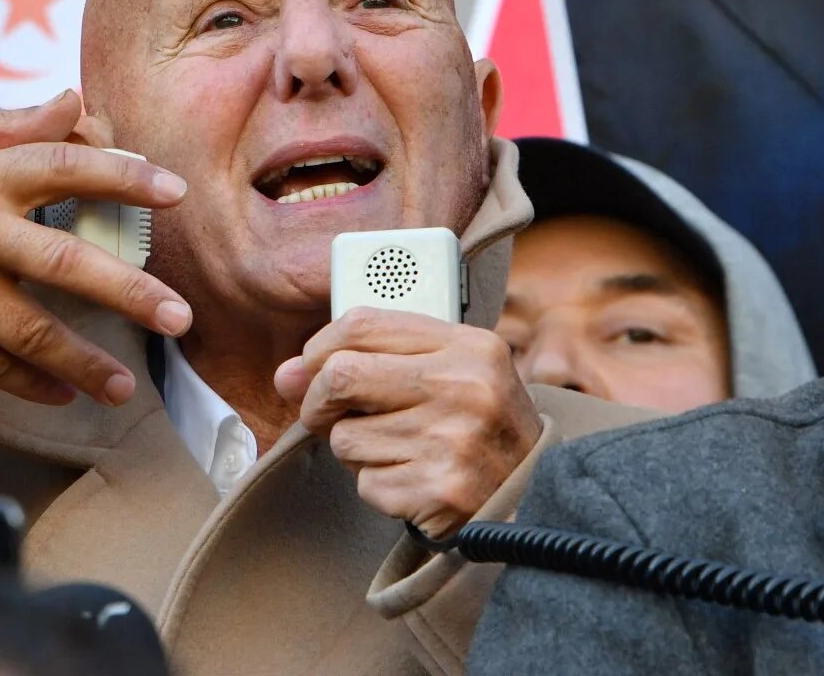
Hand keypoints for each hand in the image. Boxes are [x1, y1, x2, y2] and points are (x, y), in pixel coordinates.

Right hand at [0, 90, 192, 406]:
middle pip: (68, 263)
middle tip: (180, 316)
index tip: (174, 192)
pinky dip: (32, 383)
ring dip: (87, 364)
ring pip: (35, 332)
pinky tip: (62, 392)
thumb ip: (7, 127)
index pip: (65, 167)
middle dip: (133, 293)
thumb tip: (74, 101)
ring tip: (123, 385)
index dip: (125, 177)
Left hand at [274, 308, 543, 537]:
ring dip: (356, 450)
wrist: (537, 499)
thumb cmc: (482, 428)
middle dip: (317, 400)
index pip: (361, 324)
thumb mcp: (452, 373)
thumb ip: (372, 360)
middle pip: (339, 376)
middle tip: (327, 415)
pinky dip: (378, 485)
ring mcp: (451, 442)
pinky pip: (365, 482)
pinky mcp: (437, 491)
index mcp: (470, 347)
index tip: (314, 366)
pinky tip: (413, 480)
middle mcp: (464, 389)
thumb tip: (286, 373)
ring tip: (399, 450)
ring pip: (345, 437)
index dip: (321, 346)